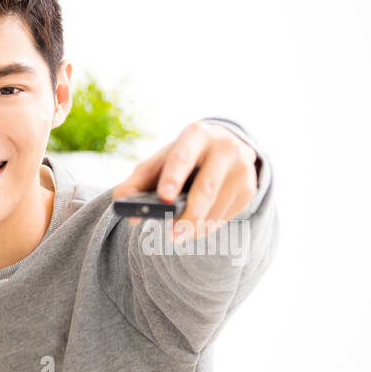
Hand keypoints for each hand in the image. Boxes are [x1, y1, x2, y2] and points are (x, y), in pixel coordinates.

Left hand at [112, 120, 259, 240]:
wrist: (221, 149)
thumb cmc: (182, 159)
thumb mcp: (159, 164)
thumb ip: (136, 182)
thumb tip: (120, 202)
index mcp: (196, 135)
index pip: (183, 156)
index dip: (173, 177)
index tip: (164, 197)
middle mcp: (225, 147)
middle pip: (206, 187)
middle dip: (189, 215)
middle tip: (173, 236)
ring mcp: (242, 167)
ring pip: (217, 206)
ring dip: (197, 226)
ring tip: (180, 233)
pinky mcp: (250, 187)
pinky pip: (227, 215)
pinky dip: (208, 226)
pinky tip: (198, 224)